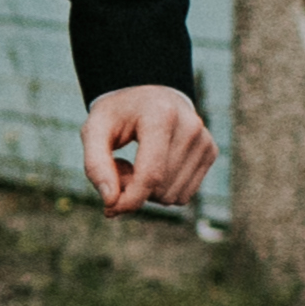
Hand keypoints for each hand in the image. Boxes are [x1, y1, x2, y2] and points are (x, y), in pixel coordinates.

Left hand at [83, 86, 215, 215]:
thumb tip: (111, 201)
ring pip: (173, 196)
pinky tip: (154, 167)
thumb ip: (96, 164)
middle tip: (119, 167)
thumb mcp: (94, 130)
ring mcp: (204, 140)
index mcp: (161, 116)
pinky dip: (164, 190)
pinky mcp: (210, 152)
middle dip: (133, 190)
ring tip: (136, 164)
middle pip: (160, 189)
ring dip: (148, 192)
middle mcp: (190, 127)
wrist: (148, 96)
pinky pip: (184, 195)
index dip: (129, 199)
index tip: (109, 209)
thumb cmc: (117, 114)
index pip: (151, 175)